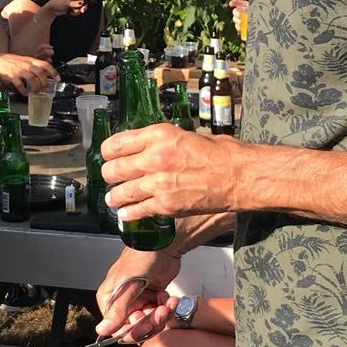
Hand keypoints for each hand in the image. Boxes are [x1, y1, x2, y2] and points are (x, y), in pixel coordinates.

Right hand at [0, 54, 56, 93]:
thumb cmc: (13, 62)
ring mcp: (19, 70)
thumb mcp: (25, 61)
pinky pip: (20, 85)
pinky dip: (24, 91)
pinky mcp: (12, 76)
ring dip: (36, 87)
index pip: (45, 65)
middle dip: (44, 82)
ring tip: (37, 92)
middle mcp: (26, 65)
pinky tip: (25, 93)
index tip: (57, 79)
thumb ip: (35, 66)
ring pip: (31, 79)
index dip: (53, 72)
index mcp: (31, 61)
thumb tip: (46, 74)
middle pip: (40, 73)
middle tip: (45, 89)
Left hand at [43, 0, 89, 17]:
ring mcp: (72, 3)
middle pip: (82, 2)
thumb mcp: (65, 3)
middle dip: (82, 7)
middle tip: (82, 11)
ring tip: (72, 12)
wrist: (51, 10)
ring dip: (77, 11)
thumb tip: (81, 3)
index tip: (90, 1)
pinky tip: (71, 13)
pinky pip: (77, 11)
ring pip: (80, 7)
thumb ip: (74, 4)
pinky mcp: (71, 8)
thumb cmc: (56, 3)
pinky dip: (75, 13)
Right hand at [95, 247, 179, 341]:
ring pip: (150, 323)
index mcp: (110, 298)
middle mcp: (123, 301)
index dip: (132, 329)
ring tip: (166, 303)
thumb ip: (117, 310)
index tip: (144, 322)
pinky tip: (169, 298)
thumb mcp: (128, 285)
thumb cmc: (142, 255)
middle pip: (135, 328)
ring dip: (161, 316)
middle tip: (159, 312)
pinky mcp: (153, 298)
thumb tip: (102, 330)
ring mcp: (139, 300)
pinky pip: (160, 314)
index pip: (117, 327)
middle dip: (150, 323)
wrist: (164, 244)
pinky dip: (167, 308)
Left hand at [102, 123, 239, 220]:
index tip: (108, 155)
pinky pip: (137, 210)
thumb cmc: (219, 153)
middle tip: (110, 177)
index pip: (116, 144)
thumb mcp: (184, 134)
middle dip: (109, 175)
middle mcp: (154, 158)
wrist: (238, 175)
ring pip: (120, 192)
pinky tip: (125, 213)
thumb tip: (144, 146)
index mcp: (158, 135)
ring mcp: (158, 183)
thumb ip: (161, 141)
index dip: (108, 152)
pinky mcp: (166, 204)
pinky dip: (129, 213)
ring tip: (113, 198)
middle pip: (113, 169)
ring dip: (114, 196)